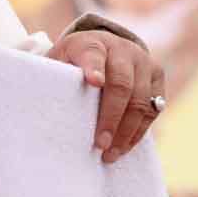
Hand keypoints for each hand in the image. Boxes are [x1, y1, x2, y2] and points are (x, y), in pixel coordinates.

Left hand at [46, 29, 163, 162]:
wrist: (105, 46)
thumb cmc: (74, 60)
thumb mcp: (59, 60)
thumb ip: (55, 75)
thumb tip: (40, 103)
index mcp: (93, 42)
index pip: (93, 54)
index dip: (93, 68)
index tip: (93, 82)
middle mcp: (123, 49)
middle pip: (122, 84)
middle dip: (110, 117)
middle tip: (99, 143)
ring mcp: (144, 63)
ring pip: (141, 101)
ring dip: (125, 132)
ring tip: (109, 154)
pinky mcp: (157, 78)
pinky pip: (152, 110)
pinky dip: (138, 132)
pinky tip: (123, 148)